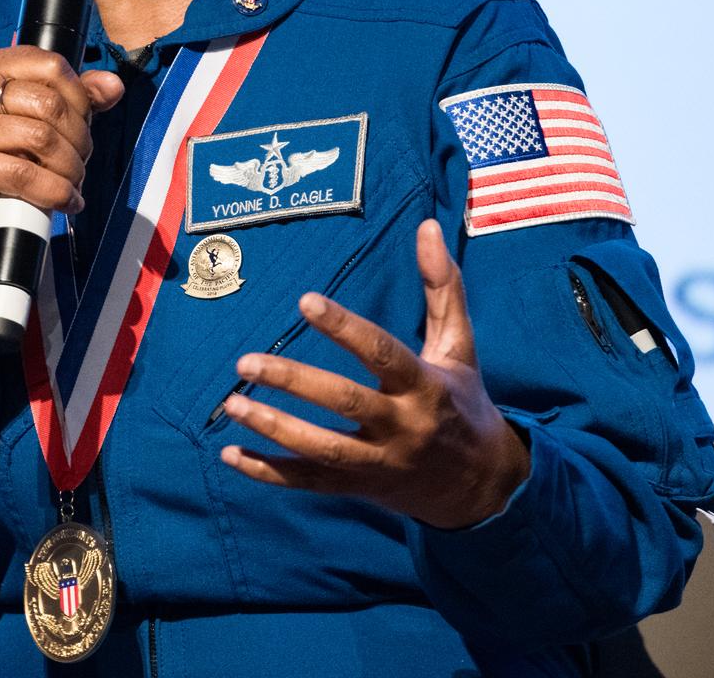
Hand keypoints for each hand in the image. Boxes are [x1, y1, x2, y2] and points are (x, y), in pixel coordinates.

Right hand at [0, 47, 122, 301]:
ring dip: (69, 167)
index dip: (79, 97)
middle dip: (78, 138)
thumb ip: (74, 97)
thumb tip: (112, 86)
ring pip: (41, 139)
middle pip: (48, 103)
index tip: (83, 123)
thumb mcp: (34, 117)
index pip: (49, 64)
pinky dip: (54, 191)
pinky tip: (65, 200)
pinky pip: (24, 175)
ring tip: (72, 181)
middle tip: (79, 160)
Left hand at [220, 219, 530, 528]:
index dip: (344, 328)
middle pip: (344, 403)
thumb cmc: (462, 402)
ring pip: (322, 449)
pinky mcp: (361, 488)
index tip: (305, 300)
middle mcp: (402, 426)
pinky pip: (310, 484)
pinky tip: (230, 455)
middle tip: (247, 360)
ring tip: (231, 403)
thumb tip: (428, 226)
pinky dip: (269, 473)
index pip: (382, 353)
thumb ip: (441, 287)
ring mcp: (380, 462)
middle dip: (294, 382)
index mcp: (425, 385)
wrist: (483, 487)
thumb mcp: (459, 346)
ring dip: (274, 427)